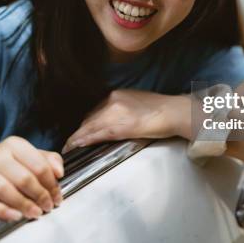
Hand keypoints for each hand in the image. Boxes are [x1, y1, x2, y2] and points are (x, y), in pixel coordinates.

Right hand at [0, 136, 63, 221]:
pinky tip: (16, 216)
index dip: (51, 184)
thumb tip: (58, 172)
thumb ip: (49, 161)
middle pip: (24, 179)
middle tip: (48, 206)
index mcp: (14, 144)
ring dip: (24, 205)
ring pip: (6, 190)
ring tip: (35, 213)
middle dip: (40, 196)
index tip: (57, 196)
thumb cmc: (10, 167)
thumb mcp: (30, 158)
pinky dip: (3, 211)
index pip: (39, 165)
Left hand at [62, 89, 190, 152]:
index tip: (79, 132)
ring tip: (68, 147)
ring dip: (77, 138)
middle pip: (89, 118)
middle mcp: (113, 100)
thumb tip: (111, 121)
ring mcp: (116, 113)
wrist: (174, 111)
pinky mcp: (121, 126)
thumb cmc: (160, 110)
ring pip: (90, 126)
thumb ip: (121, 109)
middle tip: (71, 143)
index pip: (94, 111)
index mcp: (116, 95)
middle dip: (80, 131)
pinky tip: (76, 145)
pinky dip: (85, 140)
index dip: (85, 124)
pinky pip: (98, 133)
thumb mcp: (136, 103)